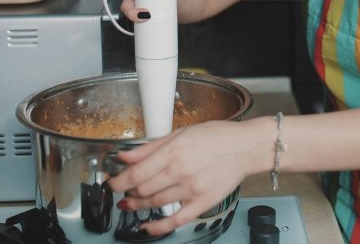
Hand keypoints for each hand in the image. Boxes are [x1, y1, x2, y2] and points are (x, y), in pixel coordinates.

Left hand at [108, 119, 271, 235]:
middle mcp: (180, 172)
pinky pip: (175, 220)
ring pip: (155, 203)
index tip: (112, 183)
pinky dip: (157, 226)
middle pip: (142, 189)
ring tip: (131, 204)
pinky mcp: (202, 203)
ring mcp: (191, 190)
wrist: (246, 147)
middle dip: (128, 192)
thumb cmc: (218, 136)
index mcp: (173, 151)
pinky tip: (146, 226)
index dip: (119, 181)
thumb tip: (127, 155)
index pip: (136, 173)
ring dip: (138, 205)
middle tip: (123, 191)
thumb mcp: (181, 133)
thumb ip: (152, 146)